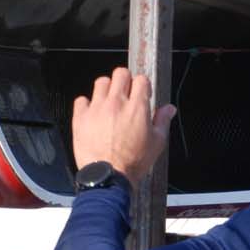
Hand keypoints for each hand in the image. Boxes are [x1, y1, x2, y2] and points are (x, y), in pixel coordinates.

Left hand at [72, 67, 176, 192]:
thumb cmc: (133, 163)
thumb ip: (162, 121)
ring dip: (106, 89)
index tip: (141, 93)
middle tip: (126, 93)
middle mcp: (116, 103)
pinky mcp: (81, 117)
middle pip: (120, 73)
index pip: (141, 79)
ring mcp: (97, 108)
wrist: (108, 176)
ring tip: (109, 101)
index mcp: (137, 108)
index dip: (143, 85)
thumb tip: (169, 109)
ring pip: (101, 82)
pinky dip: (87, 104)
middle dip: (125, 81)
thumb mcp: (156, 143)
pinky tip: (93, 113)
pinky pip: (81, 99)